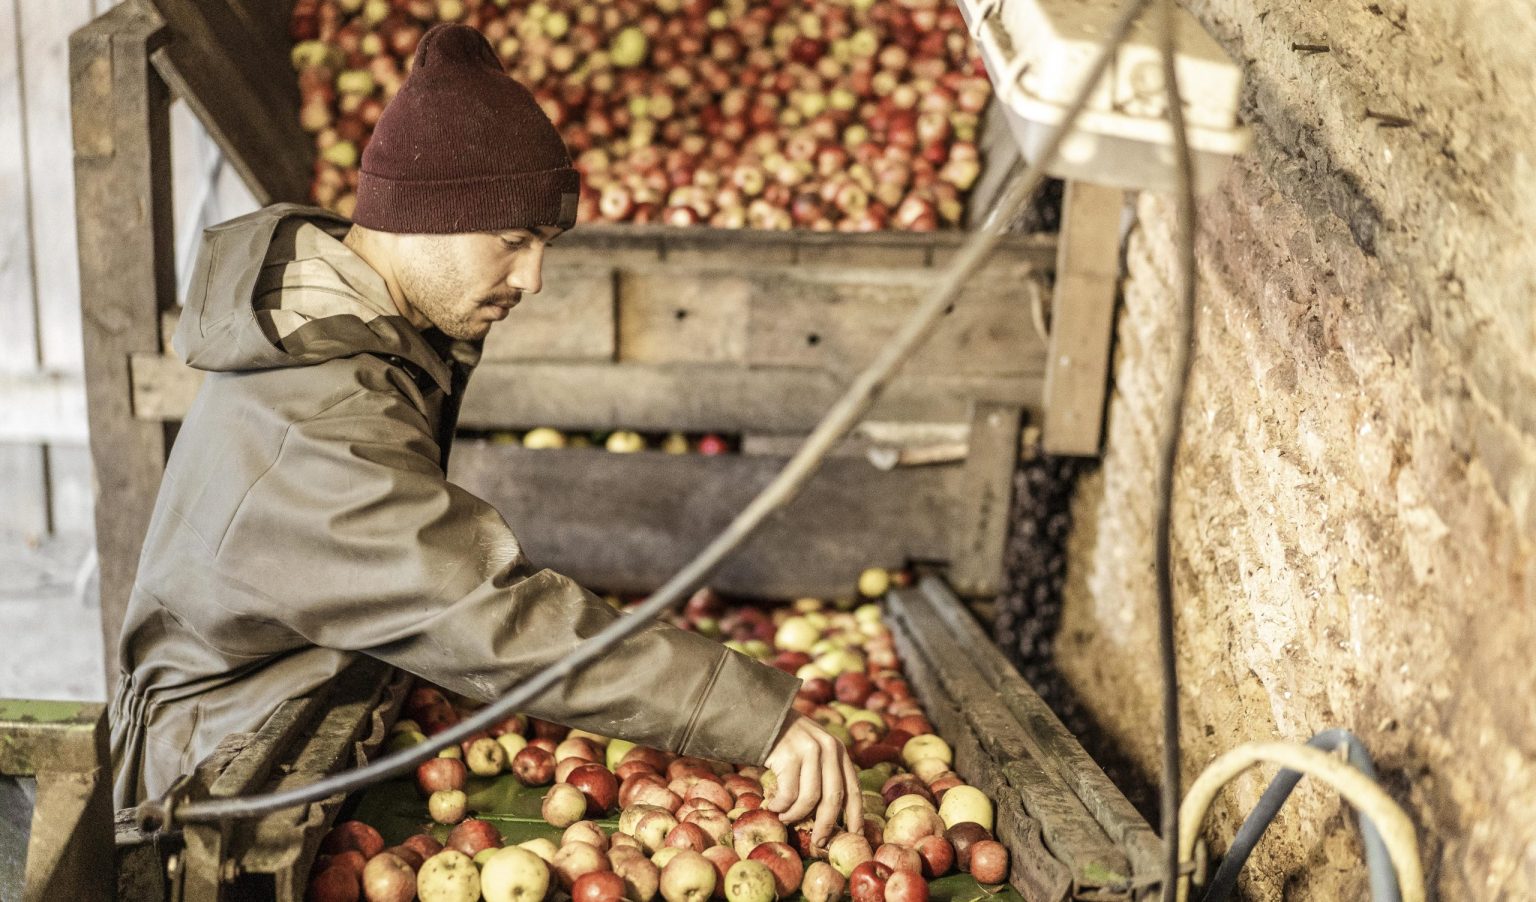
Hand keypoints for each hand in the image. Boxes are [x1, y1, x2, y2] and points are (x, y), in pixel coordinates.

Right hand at [763, 712, 863, 848]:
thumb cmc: (786, 742)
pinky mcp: (789, 755)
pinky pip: (788, 794)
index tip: (854, 836)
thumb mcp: (814, 750)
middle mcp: (829, 748)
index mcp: (839, 750)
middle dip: (827, 825)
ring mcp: (809, 751)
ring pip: (809, 799)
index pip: (853, 789)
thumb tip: (830, 818)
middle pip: (833, 798)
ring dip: (796, 815)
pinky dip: (781, 806)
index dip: (855, 816)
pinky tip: (773, 806)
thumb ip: (825, 774)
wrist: (760, 716)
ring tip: (786, 818)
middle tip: (819, 843)